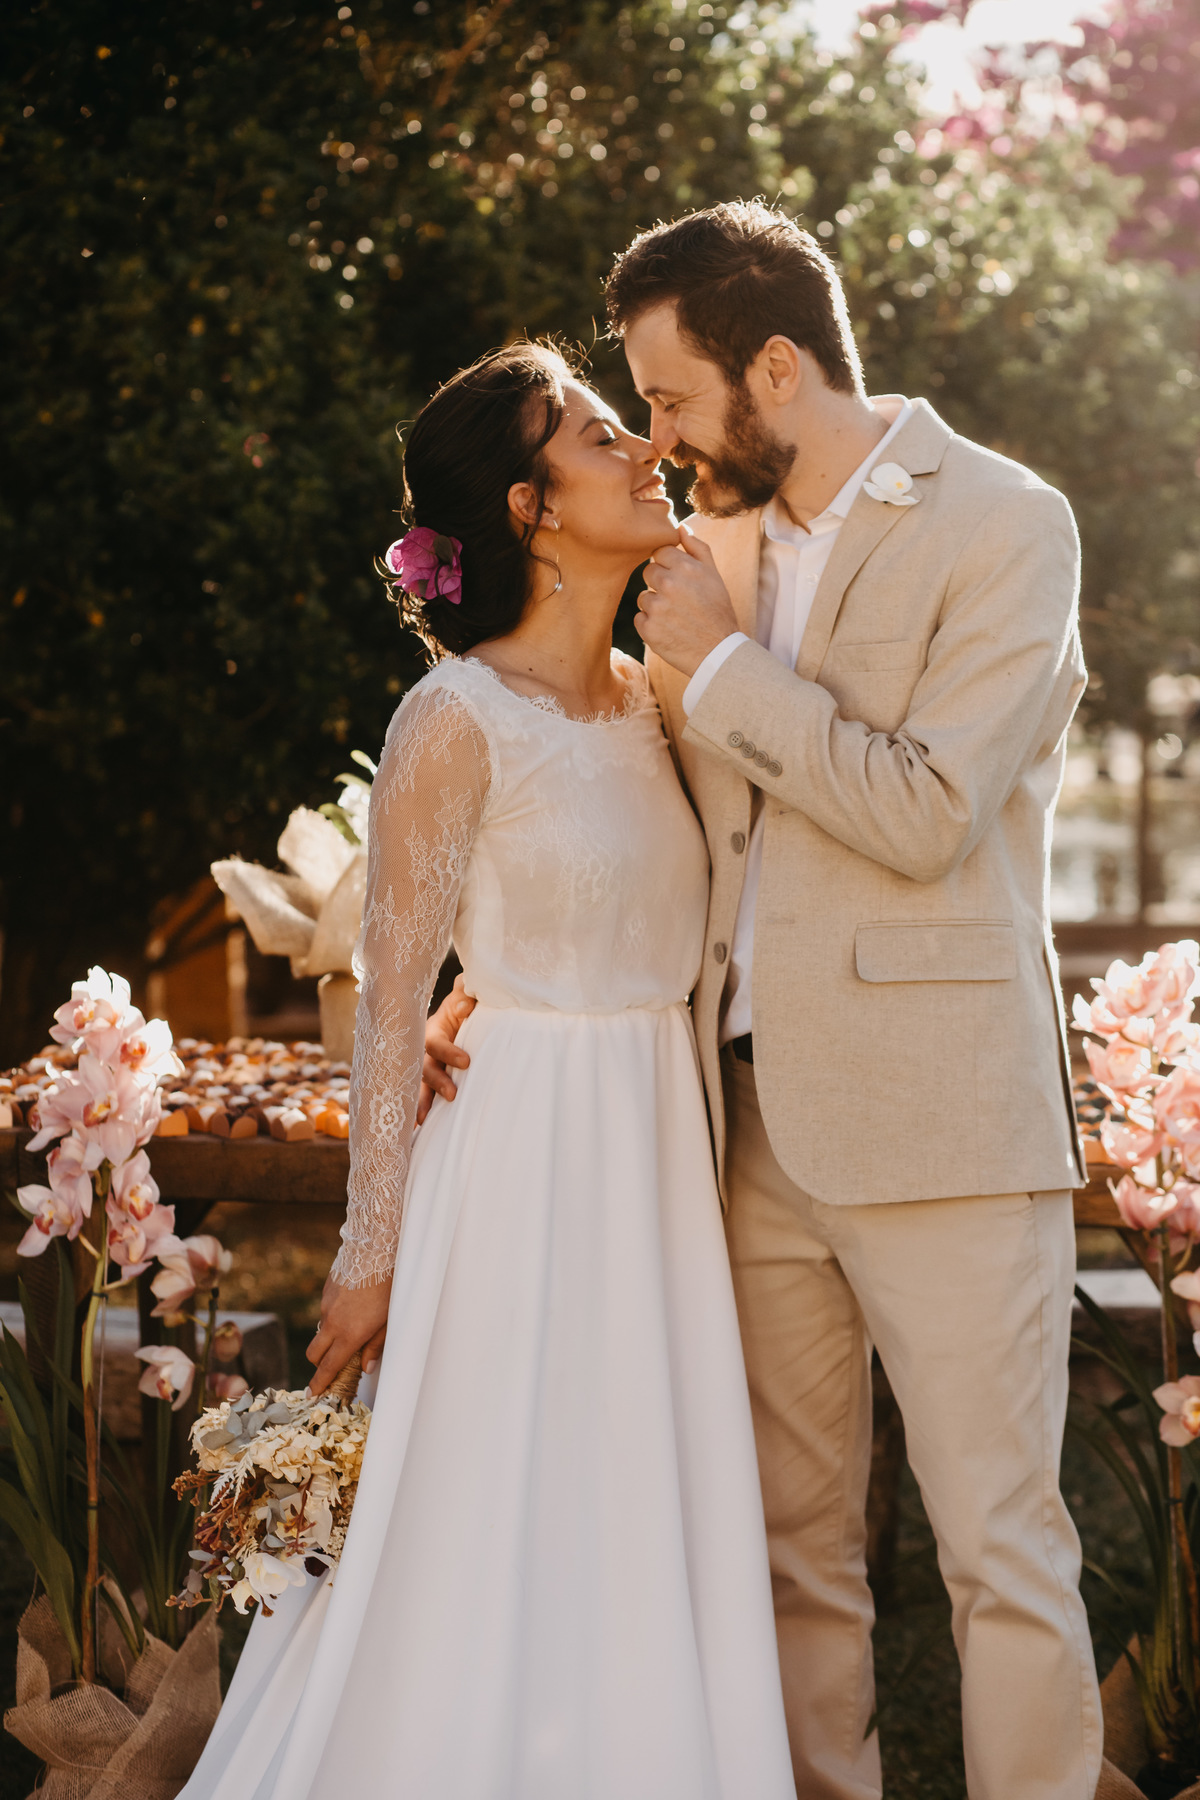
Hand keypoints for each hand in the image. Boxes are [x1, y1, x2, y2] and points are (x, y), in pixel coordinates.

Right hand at [306, 1272, 391, 1393]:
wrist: (376, 1250)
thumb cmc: (389, 1287)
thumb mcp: (388, 1321)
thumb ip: (375, 1346)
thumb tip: (366, 1368)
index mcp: (349, 1335)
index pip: (328, 1367)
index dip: (319, 1383)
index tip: (312, 1394)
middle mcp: (332, 1323)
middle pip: (314, 1354)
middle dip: (319, 1364)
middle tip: (333, 1365)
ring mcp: (326, 1306)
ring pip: (321, 1331)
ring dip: (330, 1337)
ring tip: (354, 1326)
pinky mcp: (325, 1291)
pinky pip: (325, 1311)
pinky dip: (333, 1316)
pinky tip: (352, 1304)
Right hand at [418, 972, 475, 1124]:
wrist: (461, 1015)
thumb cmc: (464, 1005)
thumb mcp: (465, 995)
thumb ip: (465, 995)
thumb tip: (465, 1004)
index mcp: (433, 1030)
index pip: (436, 1042)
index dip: (448, 1052)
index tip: (466, 1062)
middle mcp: (423, 1051)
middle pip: (423, 1067)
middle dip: (436, 1082)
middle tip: (452, 1095)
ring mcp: (424, 1068)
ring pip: (418, 1086)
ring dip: (420, 1102)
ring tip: (421, 1121)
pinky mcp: (429, 1082)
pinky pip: (421, 1097)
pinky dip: (416, 1112)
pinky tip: (412, 1131)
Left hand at [635, 524, 738, 676]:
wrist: (718, 653)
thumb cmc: (717, 611)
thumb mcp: (714, 575)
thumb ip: (697, 548)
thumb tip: (679, 527)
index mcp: (686, 567)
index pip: (659, 552)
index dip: (668, 565)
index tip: (679, 579)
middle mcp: (669, 584)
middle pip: (648, 572)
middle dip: (660, 584)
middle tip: (679, 600)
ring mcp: (657, 608)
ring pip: (643, 596)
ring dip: (656, 605)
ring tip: (676, 617)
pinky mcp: (648, 629)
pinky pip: (639, 618)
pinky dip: (651, 625)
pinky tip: (670, 630)